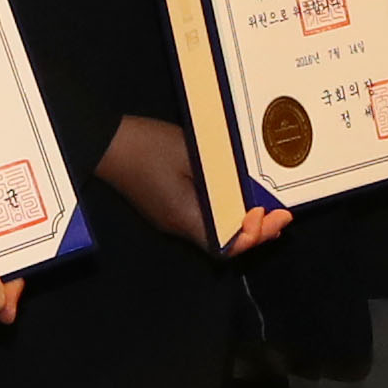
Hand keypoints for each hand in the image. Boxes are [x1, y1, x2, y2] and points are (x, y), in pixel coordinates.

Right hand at [96, 116, 289, 255]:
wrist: (105, 143)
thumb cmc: (148, 146)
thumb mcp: (192, 153)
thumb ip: (222, 176)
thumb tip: (249, 188)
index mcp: (184, 217)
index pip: (226, 245)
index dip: (253, 236)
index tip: (272, 214)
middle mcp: (178, 227)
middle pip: (224, 245)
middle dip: (257, 234)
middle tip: (283, 217)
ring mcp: (170, 219)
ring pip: (214, 235)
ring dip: (243, 227)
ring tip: (268, 212)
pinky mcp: (166, 209)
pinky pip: (203, 222)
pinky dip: (226, 217)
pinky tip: (238, 201)